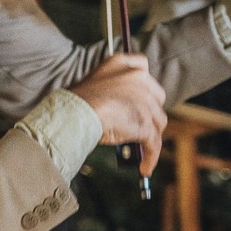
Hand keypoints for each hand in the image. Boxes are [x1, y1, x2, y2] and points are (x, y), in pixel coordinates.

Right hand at [71, 53, 166, 177]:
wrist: (73, 114)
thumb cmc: (74, 103)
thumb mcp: (94, 84)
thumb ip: (112, 88)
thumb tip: (122, 109)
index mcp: (122, 64)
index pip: (142, 64)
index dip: (143, 82)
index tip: (141, 96)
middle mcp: (138, 77)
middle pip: (156, 97)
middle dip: (150, 112)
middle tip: (139, 126)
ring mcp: (144, 100)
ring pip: (157, 122)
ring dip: (150, 136)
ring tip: (141, 150)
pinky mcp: (145, 123)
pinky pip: (153, 143)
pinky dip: (151, 156)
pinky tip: (144, 167)